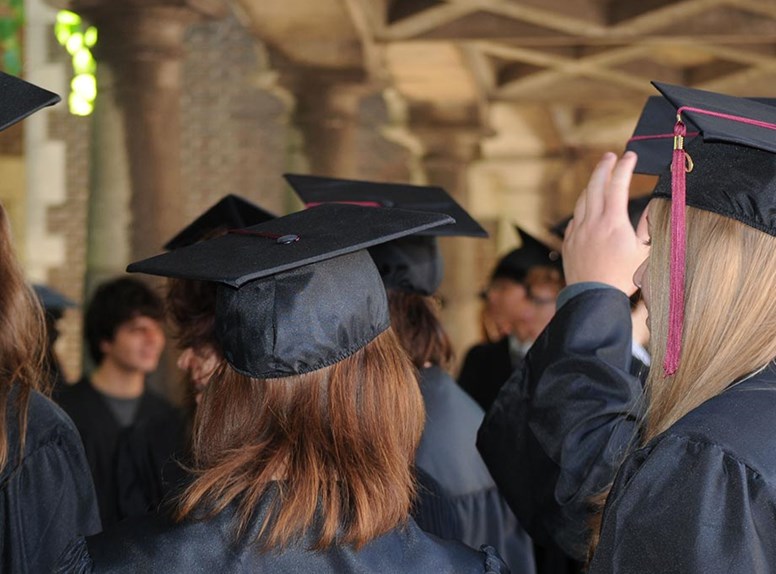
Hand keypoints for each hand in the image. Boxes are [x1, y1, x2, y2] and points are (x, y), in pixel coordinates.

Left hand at [563, 151, 649, 295]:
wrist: (593, 297)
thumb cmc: (623, 278)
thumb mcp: (644, 252)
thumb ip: (649, 226)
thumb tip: (654, 206)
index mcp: (613, 222)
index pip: (618, 184)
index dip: (625, 167)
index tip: (630, 156)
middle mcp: (592, 222)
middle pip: (595, 185)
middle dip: (603, 167)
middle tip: (610, 156)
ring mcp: (577, 231)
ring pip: (581, 200)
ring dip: (590, 185)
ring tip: (598, 178)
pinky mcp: (568, 242)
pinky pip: (573, 219)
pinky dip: (581, 208)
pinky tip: (585, 208)